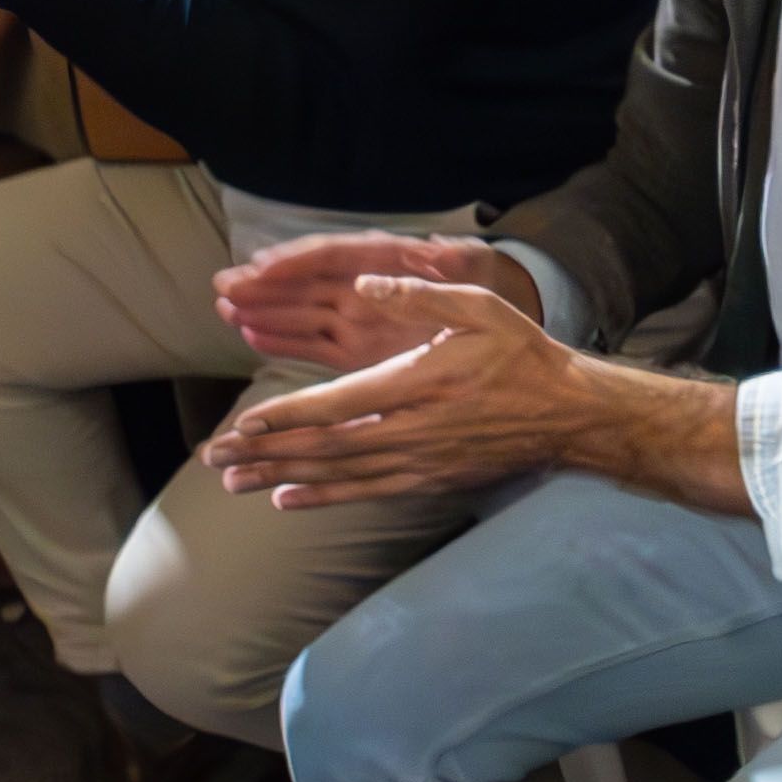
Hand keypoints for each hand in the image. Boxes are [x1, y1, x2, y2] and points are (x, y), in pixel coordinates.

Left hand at [201, 279, 591, 504]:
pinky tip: (288, 500)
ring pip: (337, 474)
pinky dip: (324, 498)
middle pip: (323, 447)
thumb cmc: (521, 354)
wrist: (566, 415)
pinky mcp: (428, 480)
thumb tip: (366, 281)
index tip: (241, 423)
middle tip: (215, 456)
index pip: (334, 405)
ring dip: (281, 478)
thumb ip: (419, 296)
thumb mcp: (479, 308)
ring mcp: (418, 461)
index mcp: (415, 383)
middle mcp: (410, 430)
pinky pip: (365, 492)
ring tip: (233, 481)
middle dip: (264, 453)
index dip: (283, 417)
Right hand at [212, 229, 542, 369]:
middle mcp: (361, 287)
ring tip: (224, 307)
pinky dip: (282, 340)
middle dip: (265, 285)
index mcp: (385, 260)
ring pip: (300, 312)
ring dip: (262, 310)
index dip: (297, 259)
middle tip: (224, 285)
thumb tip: (433, 246)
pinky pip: (312, 343)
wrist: (496, 315)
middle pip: (305, 283)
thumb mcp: (474, 264)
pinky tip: (250, 336)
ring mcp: (355, 318)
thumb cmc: (484, 283)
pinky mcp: (355, 350)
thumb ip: (451, 257)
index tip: (263, 264)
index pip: (333, 255)